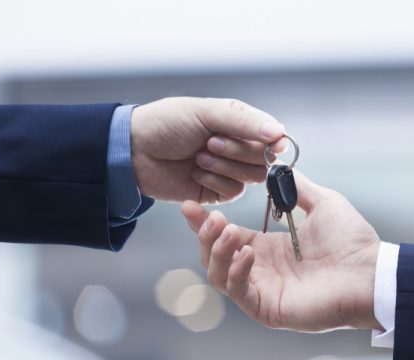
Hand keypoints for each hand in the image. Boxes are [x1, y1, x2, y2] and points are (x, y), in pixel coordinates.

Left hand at [131, 97, 286, 202]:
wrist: (134, 151)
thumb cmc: (166, 123)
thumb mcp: (206, 112)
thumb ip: (244, 121)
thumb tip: (279, 132)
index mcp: (239, 124)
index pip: (273, 136)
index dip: (271, 142)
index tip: (269, 142)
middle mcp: (238, 148)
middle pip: (265, 159)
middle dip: (237, 151)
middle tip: (208, 142)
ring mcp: (228, 171)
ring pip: (252, 177)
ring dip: (224, 166)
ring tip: (198, 156)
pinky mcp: (216, 192)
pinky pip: (233, 192)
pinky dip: (215, 182)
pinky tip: (195, 172)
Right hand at [181, 172, 382, 331]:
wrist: (371, 272)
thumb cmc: (353, 241)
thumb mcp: (322, 203)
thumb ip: (296, 187)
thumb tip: (277, 163)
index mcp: (268, 248)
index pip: (225, 235)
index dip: (205, 221)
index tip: (192, 203)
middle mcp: (260, 270)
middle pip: (214, 255)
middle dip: (204, 235)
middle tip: (211, 216)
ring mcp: (262, 290)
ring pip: (218, 275)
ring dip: (216, 251)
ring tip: (227, 231)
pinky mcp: (267, 308)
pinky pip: (238, 292)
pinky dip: (235, 271)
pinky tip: (246, 253)